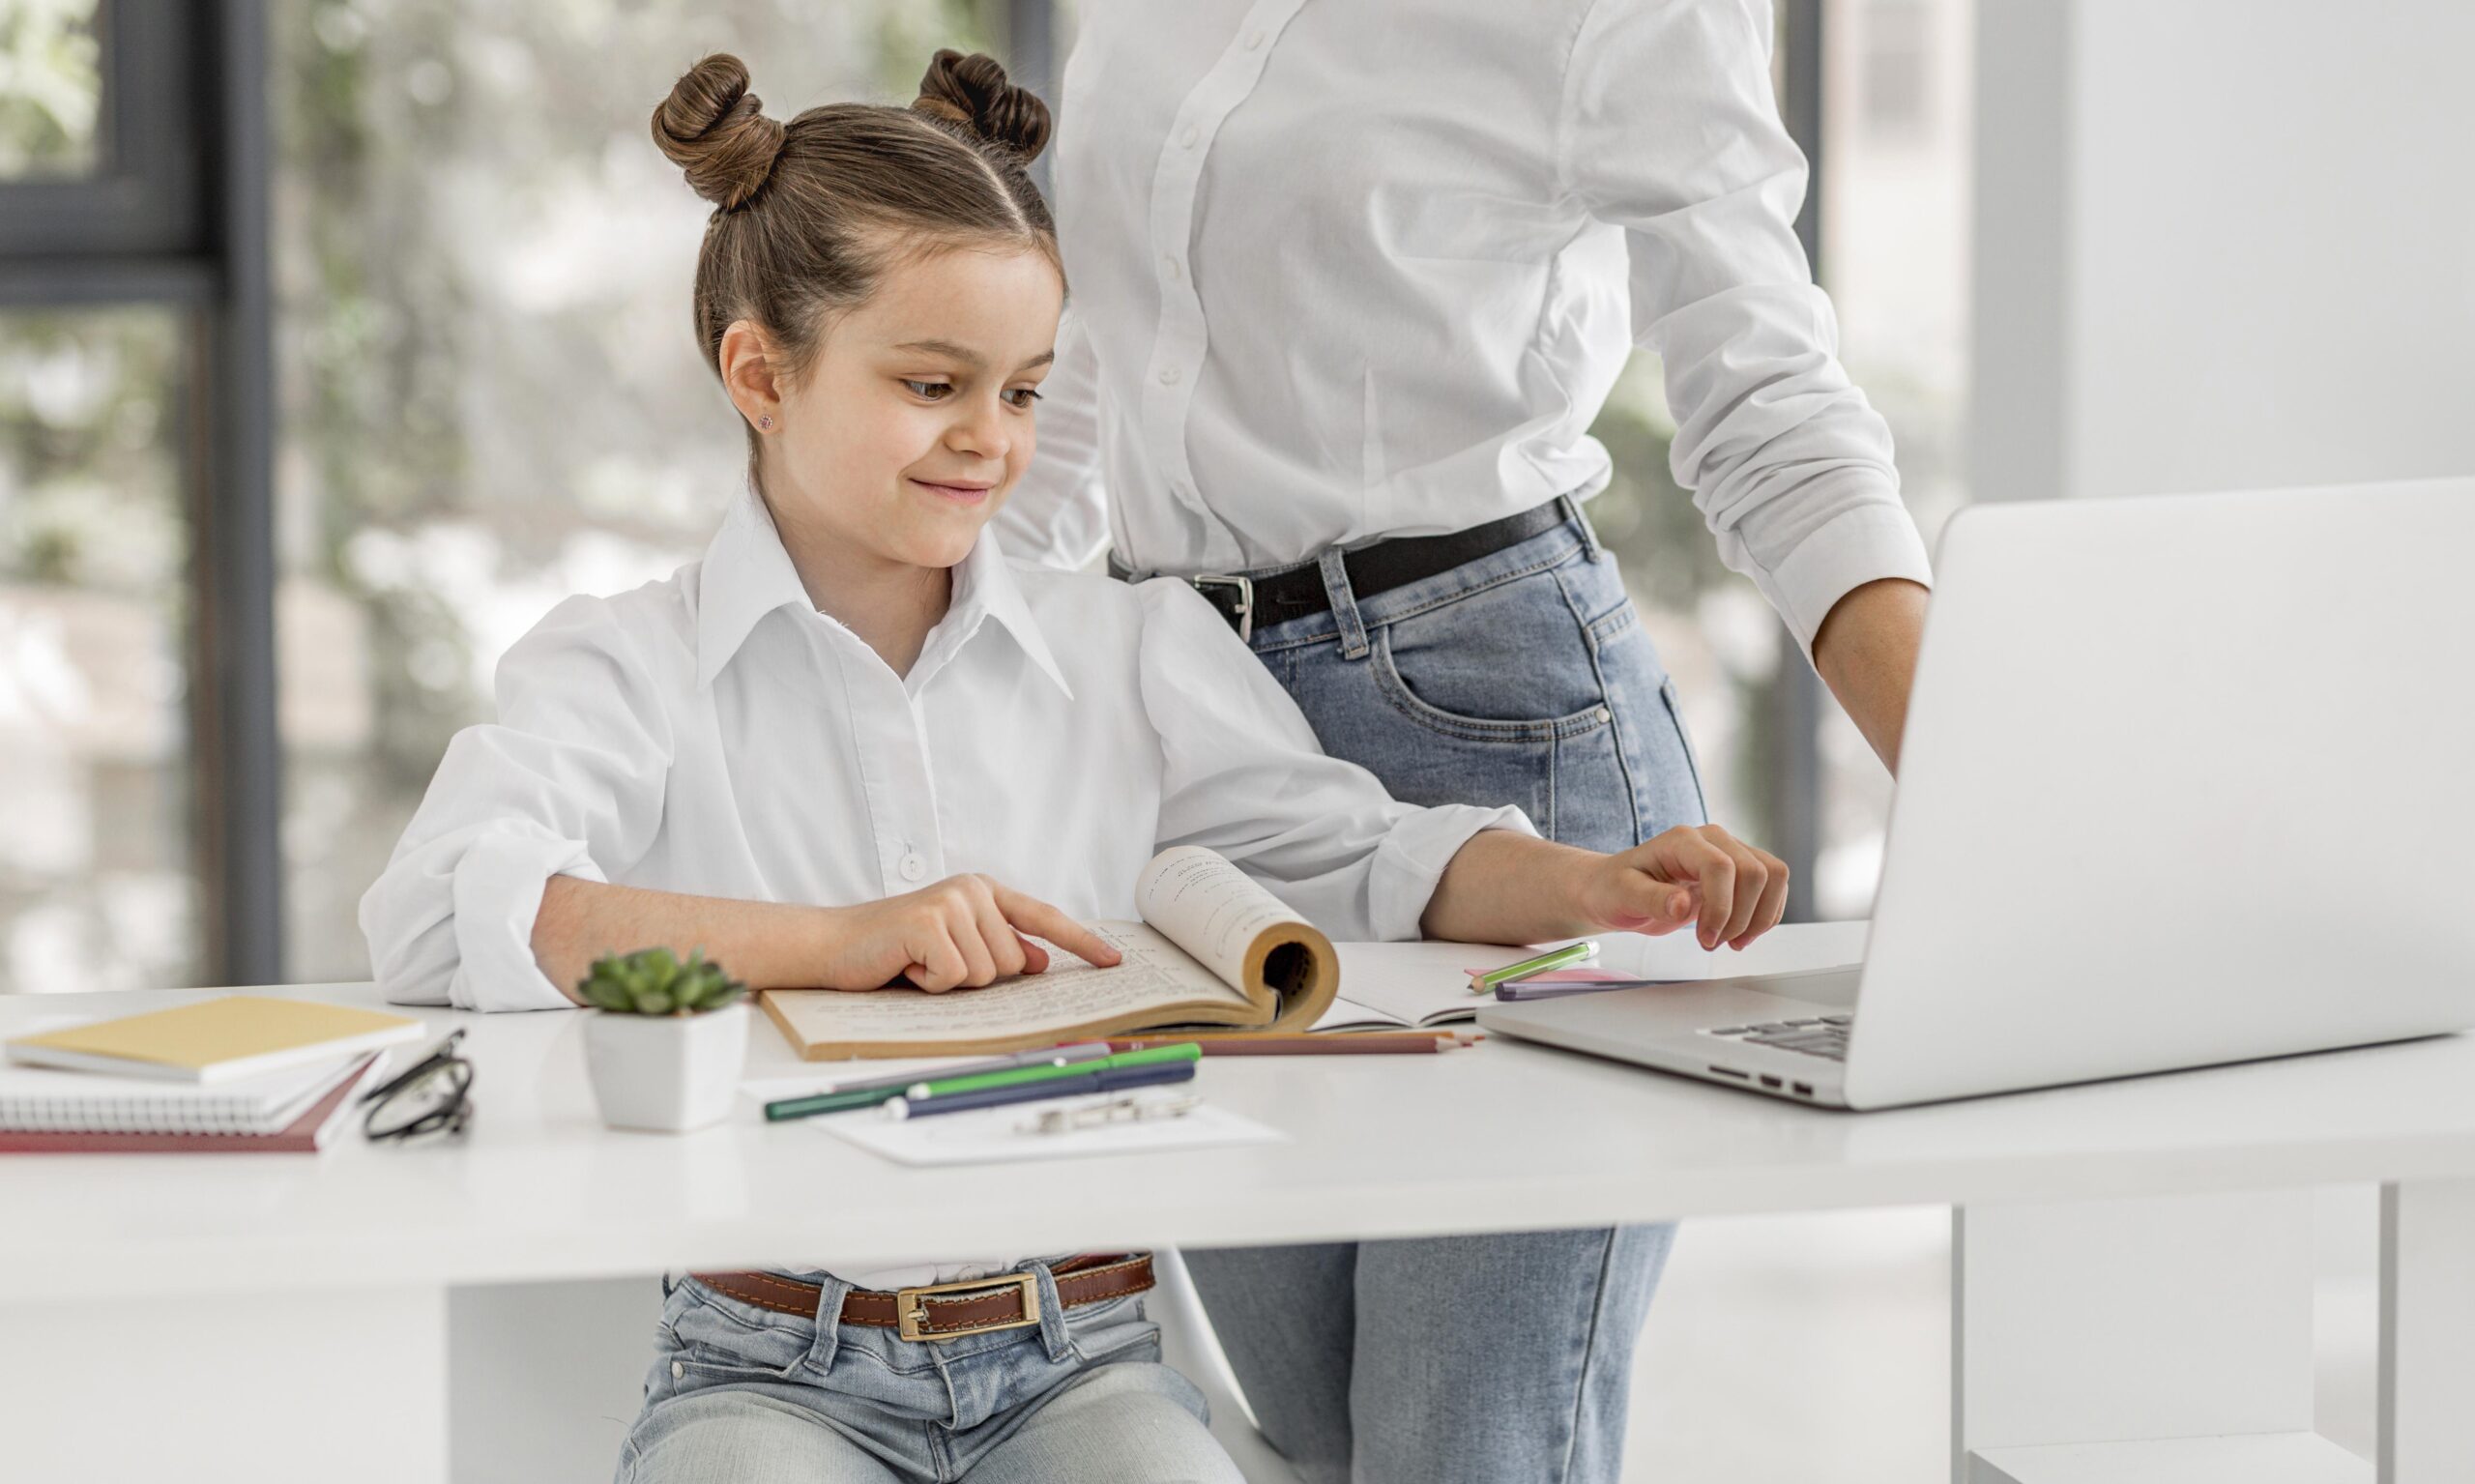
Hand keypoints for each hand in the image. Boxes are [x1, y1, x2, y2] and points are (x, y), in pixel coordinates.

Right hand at [815, 875, 1122, 991]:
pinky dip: (930, 985)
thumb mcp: (955, 948)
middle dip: (977, 978)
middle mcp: (972, 890)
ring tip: (919, 964)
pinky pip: (956, 977)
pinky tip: (907, 967)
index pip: (1044, 917)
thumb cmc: (896, 951)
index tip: (1114, 962)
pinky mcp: (928, 922)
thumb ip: (997, 948)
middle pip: (1014, 962)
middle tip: (935, 965)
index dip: (1081, 942)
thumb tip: (1039, 961)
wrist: (834, 945)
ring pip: (987, 973)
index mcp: (983, 892)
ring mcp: (951, 903)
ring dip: (950, 983)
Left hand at [1577, 824, 1789, 950]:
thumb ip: (1651, 899)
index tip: (1706, 938)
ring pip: (1774, 876)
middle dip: (1741, 918)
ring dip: (1759, 918)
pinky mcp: (1739, 870)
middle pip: (1756, 872)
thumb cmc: (1615, 888)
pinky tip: (1739, 934)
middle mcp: (1712, 839)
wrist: (1616, 889)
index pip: (1721, 867)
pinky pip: (1773, 887)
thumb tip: (1681, 904)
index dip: (1721, 908)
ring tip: (1731, 941)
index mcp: (1682, 840)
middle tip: (1712, 942)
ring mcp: (1729, 852)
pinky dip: (1765, 916)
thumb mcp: (1622, 895)